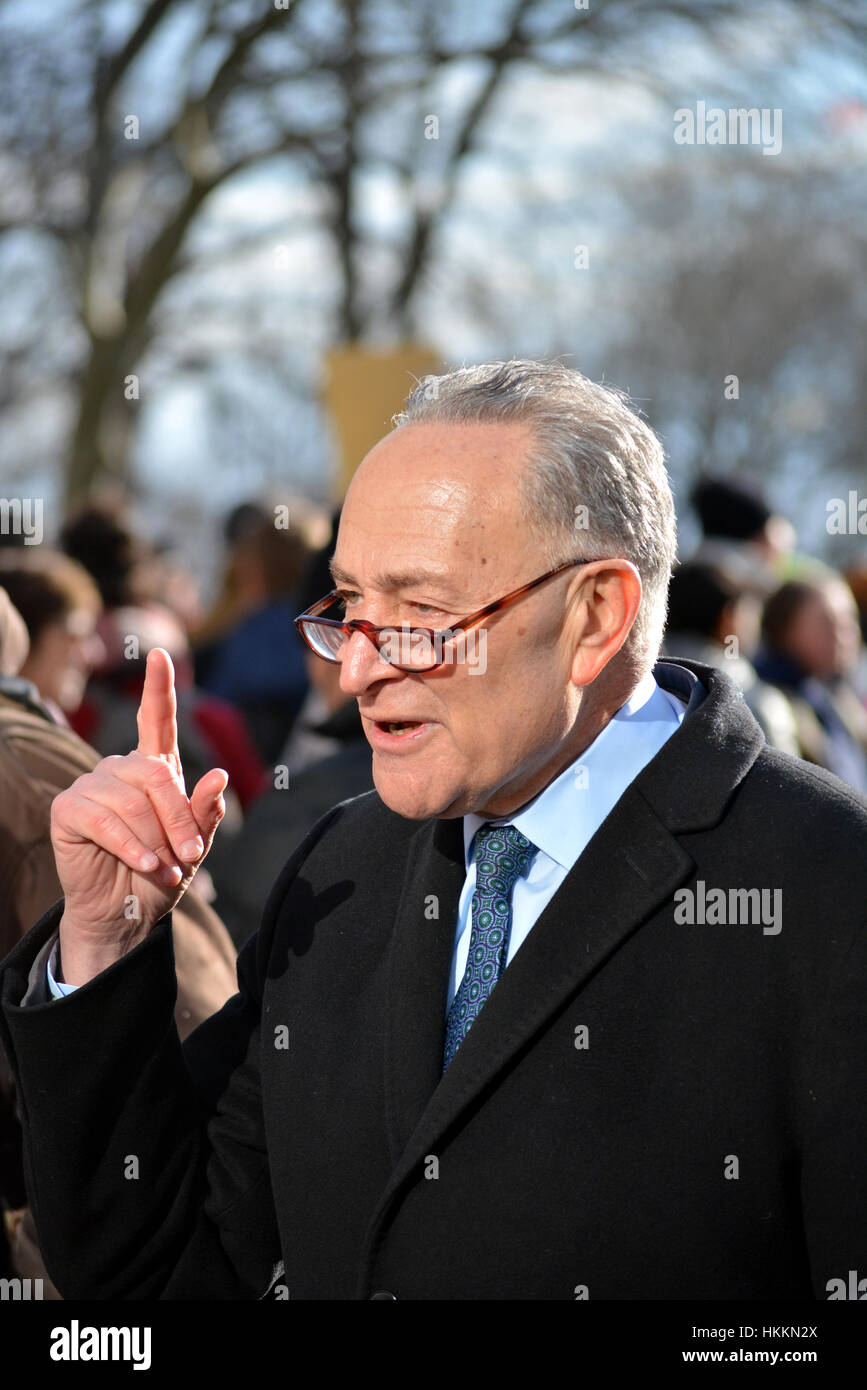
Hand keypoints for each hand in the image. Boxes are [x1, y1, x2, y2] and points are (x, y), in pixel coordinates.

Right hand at [51, 648, 227, 984]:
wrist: (124, 913)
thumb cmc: (160, 874)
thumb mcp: (192, 846)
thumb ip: (205, 813)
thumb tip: (220, 777)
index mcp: (153, 770)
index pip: (155, 721)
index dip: (158, 688)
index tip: (161, 655)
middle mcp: (119, 769)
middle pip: (155, 775)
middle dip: (178, 817)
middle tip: (190, 854)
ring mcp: (90, 785)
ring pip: (131, 803)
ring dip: (155, 840)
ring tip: (164, 868)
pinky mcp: (68, 809)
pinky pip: (105, 820)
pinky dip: (131, 846)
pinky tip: (145, 865)